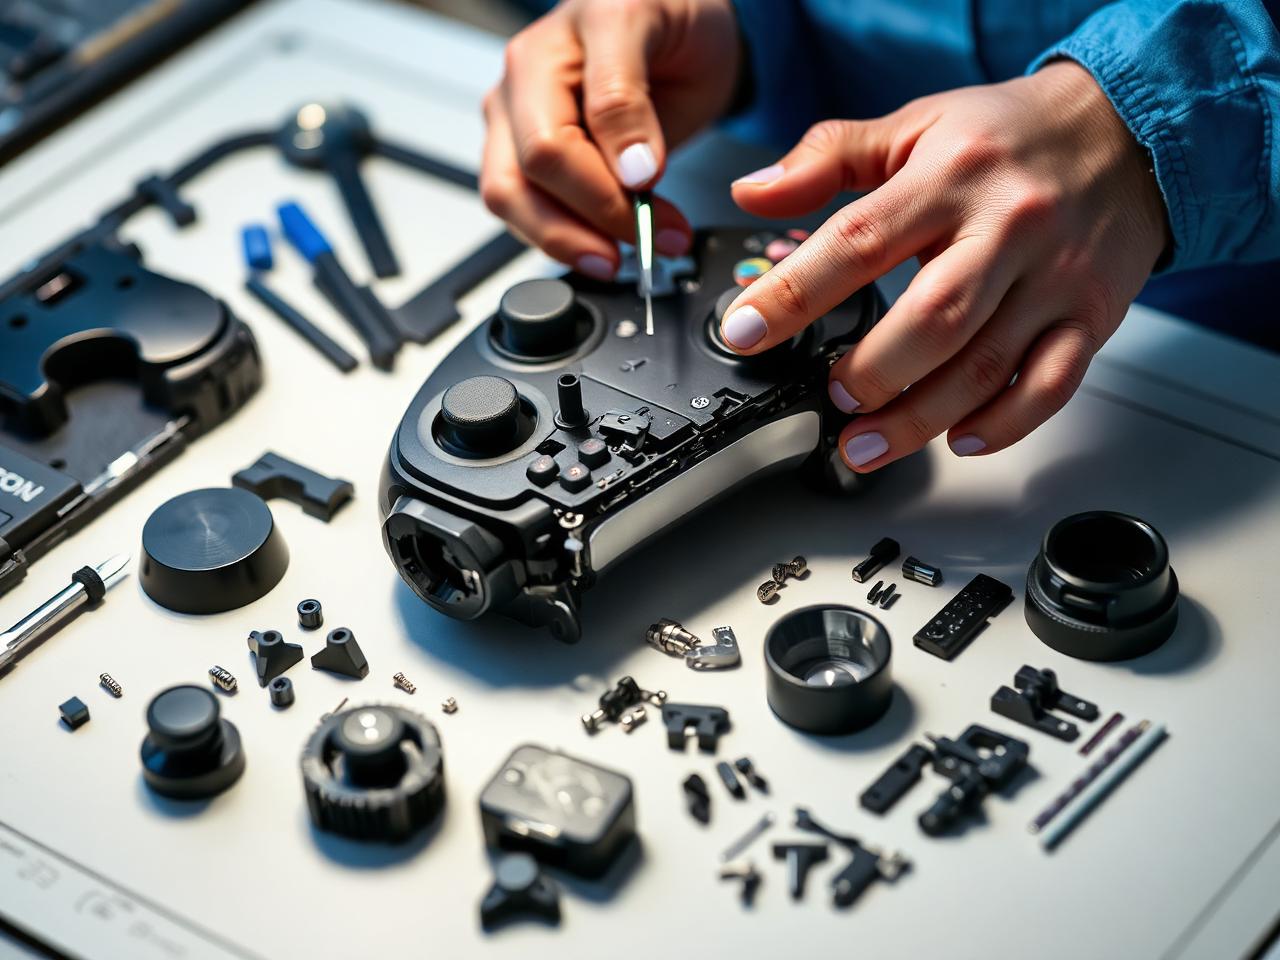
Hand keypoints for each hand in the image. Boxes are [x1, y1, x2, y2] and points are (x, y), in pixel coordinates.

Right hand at [480, 0, 740, 277]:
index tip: (653, 203)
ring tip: (622, 257)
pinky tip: (606, 245)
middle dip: (586, 226)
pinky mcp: (525, 158)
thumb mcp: (650, 32)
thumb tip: (630, 173)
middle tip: (648, 244)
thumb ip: (627, 100)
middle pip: (520, 184)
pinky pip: (528, 212)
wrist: (674, 19)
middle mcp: (517, 93)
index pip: (549, 147)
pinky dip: (567, 238)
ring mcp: (514, 126)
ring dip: (569, 243)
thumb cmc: (663, 13)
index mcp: (541, 57)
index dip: (601, 191)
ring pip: (512, 205)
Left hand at [722, 62, 1170, 470]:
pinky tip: (958, 440)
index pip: (858, 240)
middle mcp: (1008, 228)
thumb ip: (828, 157)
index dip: (793, 293)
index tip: (744, 332)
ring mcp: (1055, 278)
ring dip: (919, 419)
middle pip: (933, 318)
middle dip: (872, 373)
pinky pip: (1050, 386)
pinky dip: (1003, 425)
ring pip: (985, 366)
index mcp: (951, 176)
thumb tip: (752, 191)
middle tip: (831, 399)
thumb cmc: (1010, 136)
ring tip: (864, 444)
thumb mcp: (915, 125)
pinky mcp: (1092, 317)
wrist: (1132, 130)